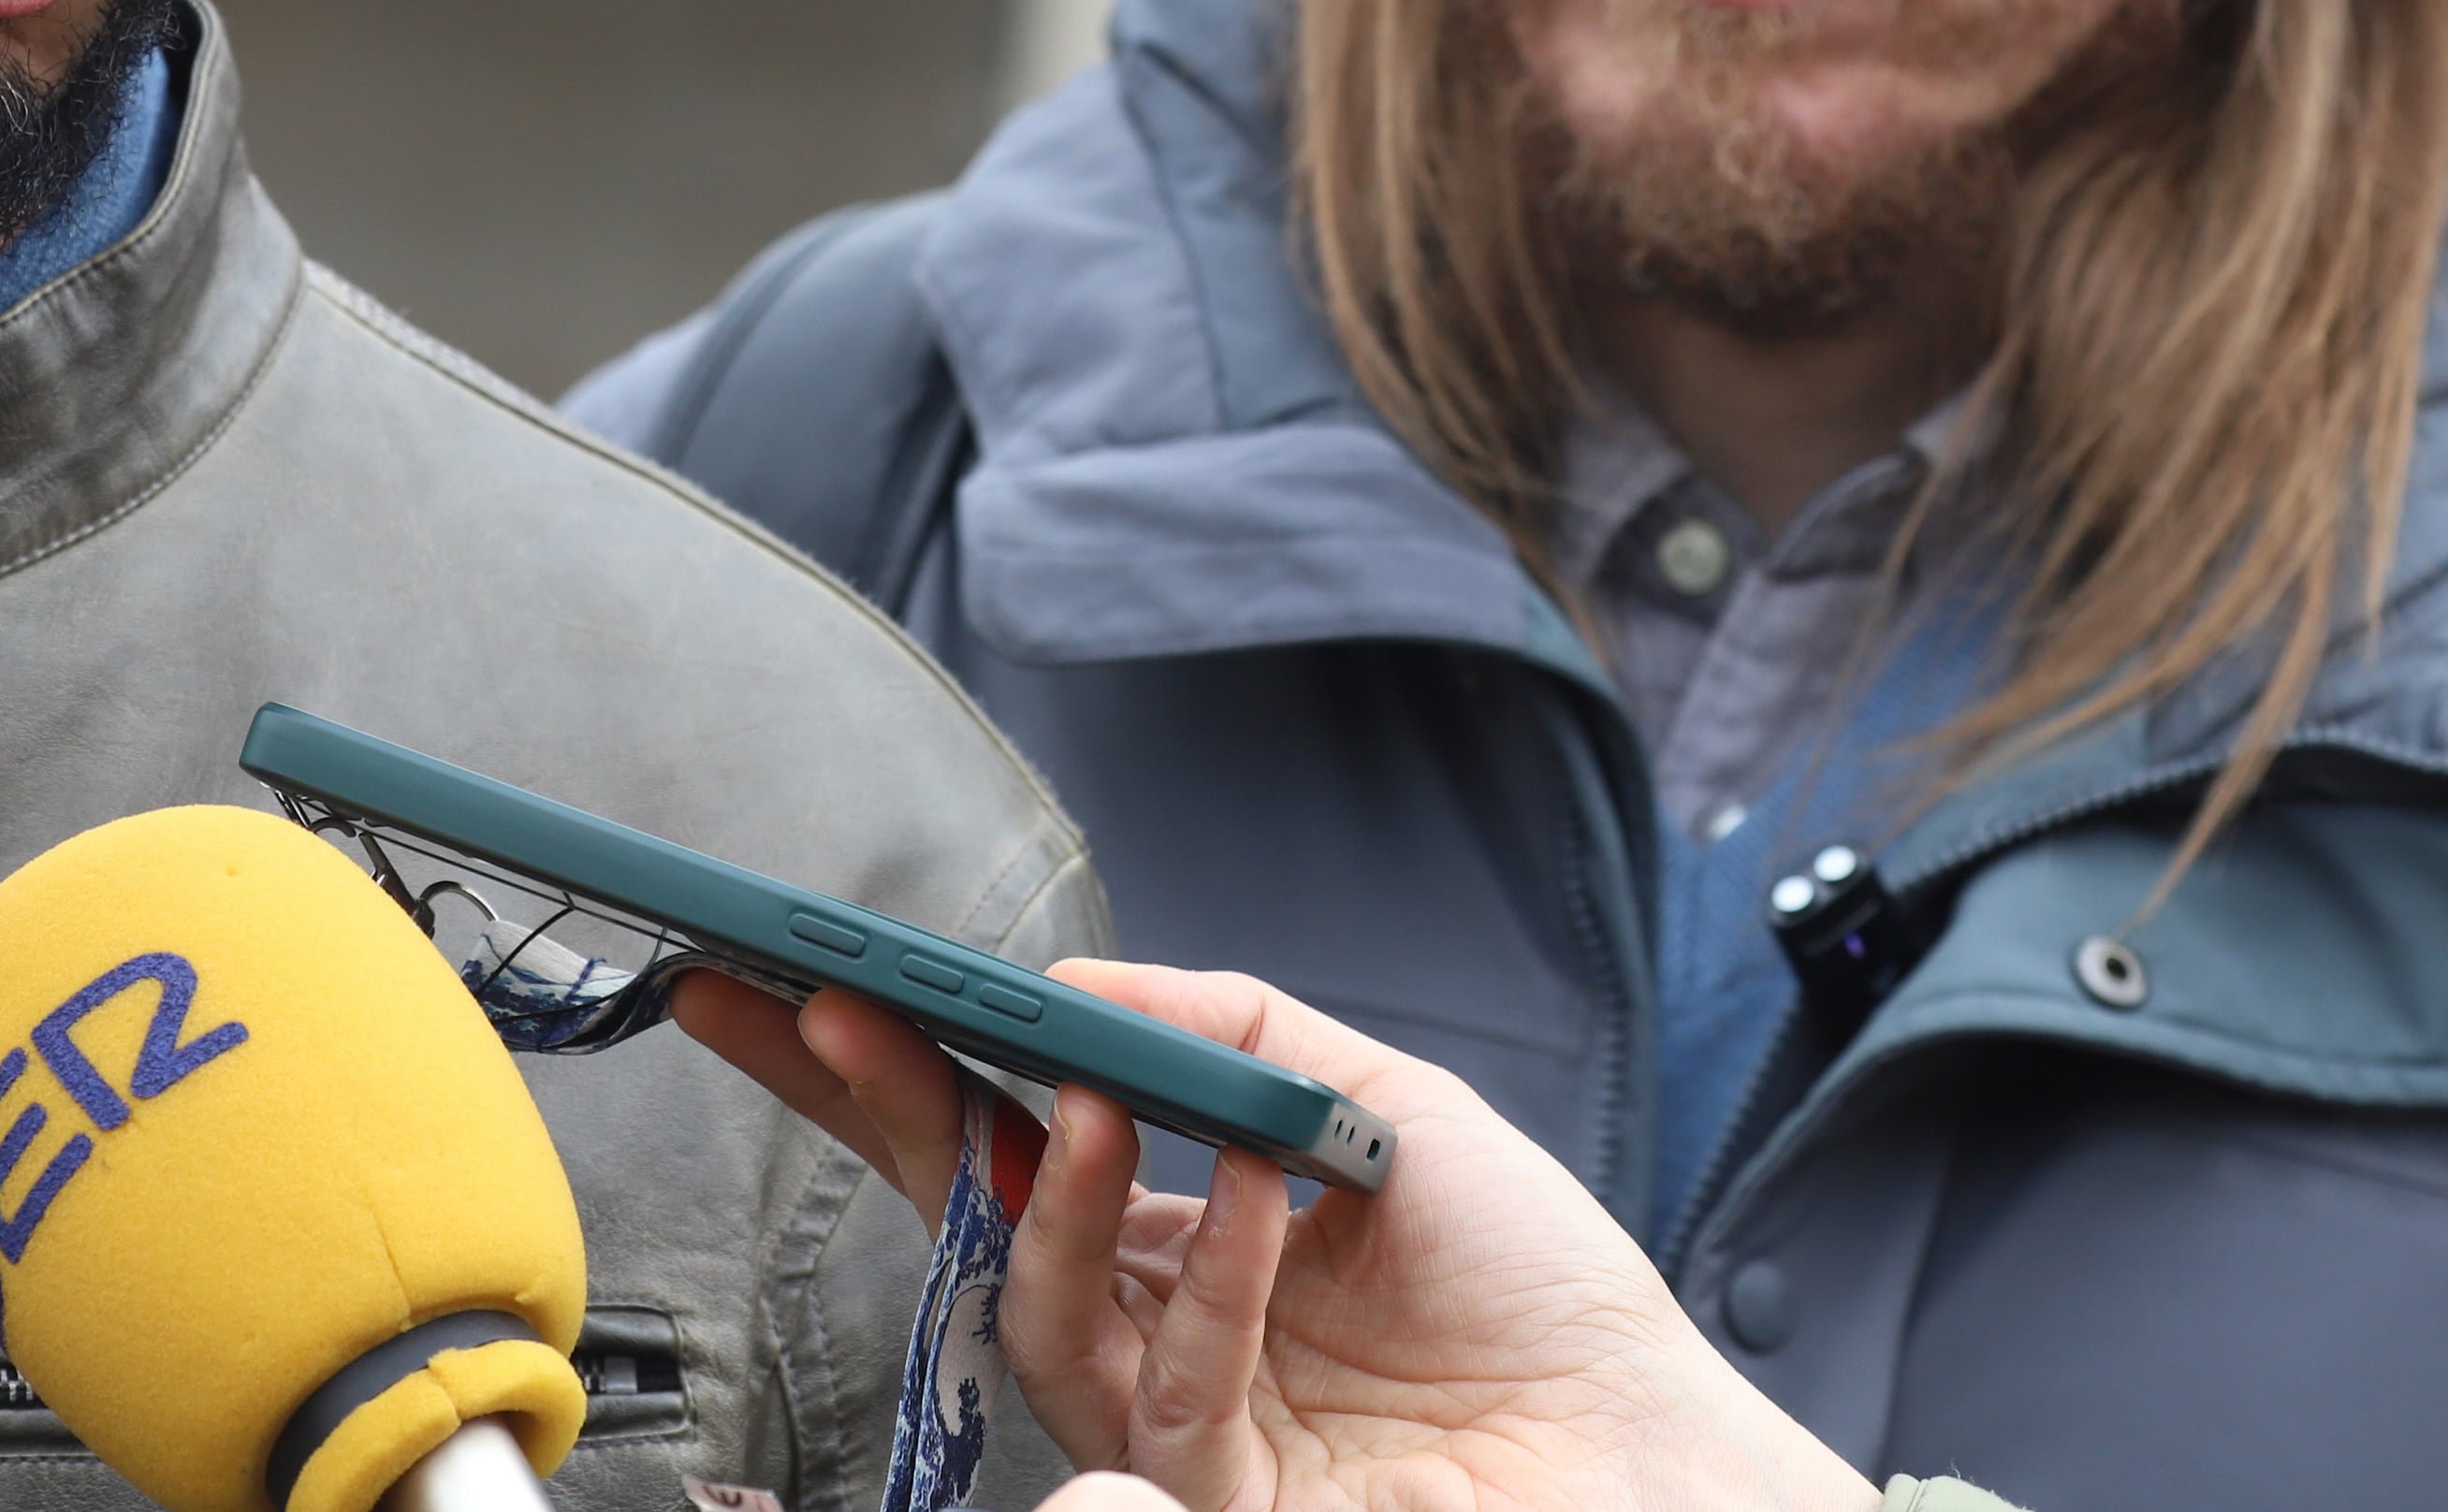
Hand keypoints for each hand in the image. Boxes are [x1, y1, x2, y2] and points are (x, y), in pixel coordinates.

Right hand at [673, 961, 1876, 1511]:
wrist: (1647, 1440)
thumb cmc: (1538, 1288)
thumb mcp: (1384, 1101)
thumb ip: (1233, 1031)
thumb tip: (1075, 985)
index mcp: (1179, 1228)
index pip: (1002, 1138)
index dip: (897, 1069)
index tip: (800, 986)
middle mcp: (1153, 1320)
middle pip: (970, 1221)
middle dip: (888, 1112)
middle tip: (829, 1015)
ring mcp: (1174, 1417)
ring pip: (1041, 1314)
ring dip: (1055, 1194)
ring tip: (1092, 1097)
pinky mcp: (1218, 1498)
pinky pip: (1168, 1387)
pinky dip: (1214, 1272)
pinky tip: (1263, 1192)